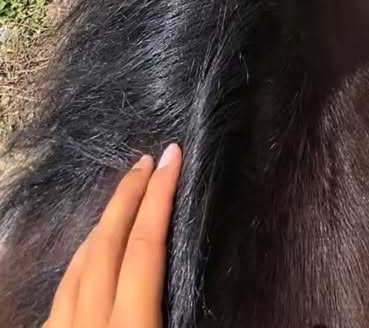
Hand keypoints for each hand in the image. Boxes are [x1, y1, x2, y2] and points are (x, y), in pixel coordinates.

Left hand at [45, 144, 181, 327]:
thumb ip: (182, 308)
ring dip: (104, 226)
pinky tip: (89, 257)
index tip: (173, 156)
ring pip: (79, 265)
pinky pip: (62, 292)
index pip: (146, 245)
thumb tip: (206, 267)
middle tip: (147, 161)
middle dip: (128, 195)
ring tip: (125, 200)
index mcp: (132, 325)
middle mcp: (92, 321)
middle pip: (107, 243)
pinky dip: (79, 264)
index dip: (160, 196)